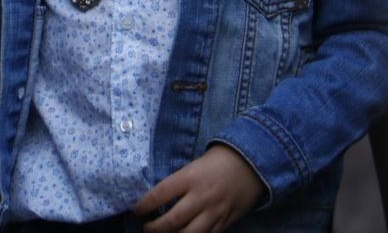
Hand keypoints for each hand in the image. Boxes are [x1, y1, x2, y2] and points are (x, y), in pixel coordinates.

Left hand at [133, 143, 264, 232]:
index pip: (160, 194)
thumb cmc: (218, 162)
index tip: (136, 210)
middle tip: (146, 227)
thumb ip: (179, 182)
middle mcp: (201, 196)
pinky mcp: (225, 222)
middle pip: (172, 220)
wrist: (250, 164)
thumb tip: (158, 198)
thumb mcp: (194, 165)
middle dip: (155, 228)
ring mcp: (214, 212)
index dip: (144, 205)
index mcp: (190, 177)